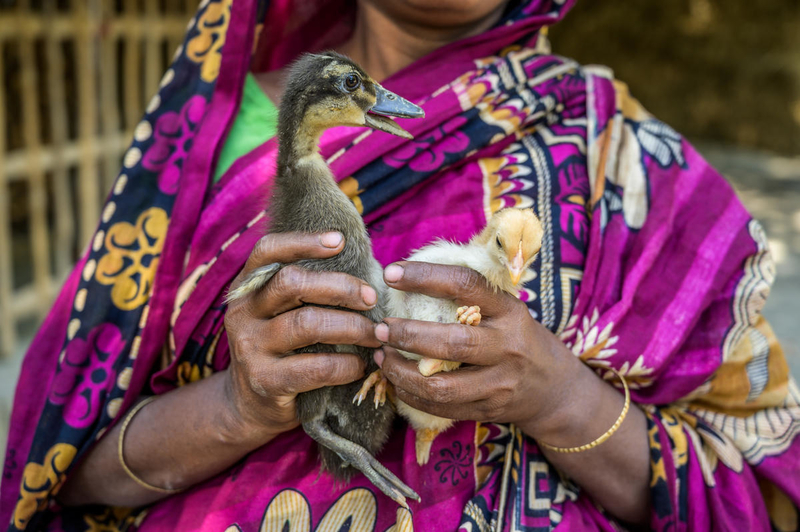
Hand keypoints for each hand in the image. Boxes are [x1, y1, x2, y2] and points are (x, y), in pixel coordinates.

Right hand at [223, 232, 380, 440]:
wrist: (251, 405)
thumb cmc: (285, 349)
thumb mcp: (284, 314)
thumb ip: (309, 290)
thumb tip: (368, 266)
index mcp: (248, 288)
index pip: (268, 251)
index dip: (303, 241)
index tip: (340, 240)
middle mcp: (244, 313)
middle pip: (291, 282)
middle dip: (340, 287)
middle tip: (371, 298)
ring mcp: (250, 347)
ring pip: (307, 323)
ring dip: (351, 326)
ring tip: (374, 334)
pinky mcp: (265, 381)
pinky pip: (316, 367)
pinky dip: (346, 364)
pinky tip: (359, 365)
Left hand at [375, 261, 589, 438]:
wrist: (554, 388)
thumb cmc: (515, 336)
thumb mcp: (505, 309)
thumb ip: (469, 297)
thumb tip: (406, 276)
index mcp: (508, 311)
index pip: (465, 286)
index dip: (424, 277)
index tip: (391, 274)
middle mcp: (507, 346)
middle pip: (451, 343)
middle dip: (407, 335)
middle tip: (379, 328)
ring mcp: (499, 383)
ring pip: (442, 385)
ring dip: (402, 372)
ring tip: (382, 356)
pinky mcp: (488, 410)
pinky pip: (441, 407)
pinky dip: (411, 395)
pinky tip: (396, 380)